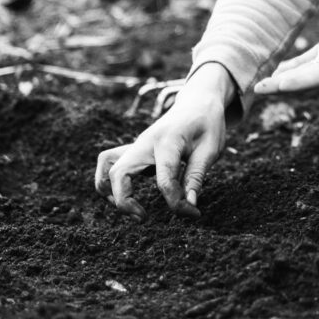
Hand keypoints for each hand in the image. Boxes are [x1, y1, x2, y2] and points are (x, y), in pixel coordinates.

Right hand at [94, 64, 231, 220]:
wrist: (198, 101)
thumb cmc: (207, 123)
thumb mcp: (211, 148)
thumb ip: (197, 177)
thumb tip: (190, 206)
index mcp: (168, 141)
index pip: (164, 179)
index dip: (177, 202)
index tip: (192, 213)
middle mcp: (145, 142)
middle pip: (118, 173)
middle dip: (124, 201)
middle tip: (144, 218)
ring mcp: (137, 144)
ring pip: (106, 166)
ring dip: (110, 191)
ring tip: (130, 208)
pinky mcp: (134, 148)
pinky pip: (110, 162)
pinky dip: (110, 180)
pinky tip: (130, 194)